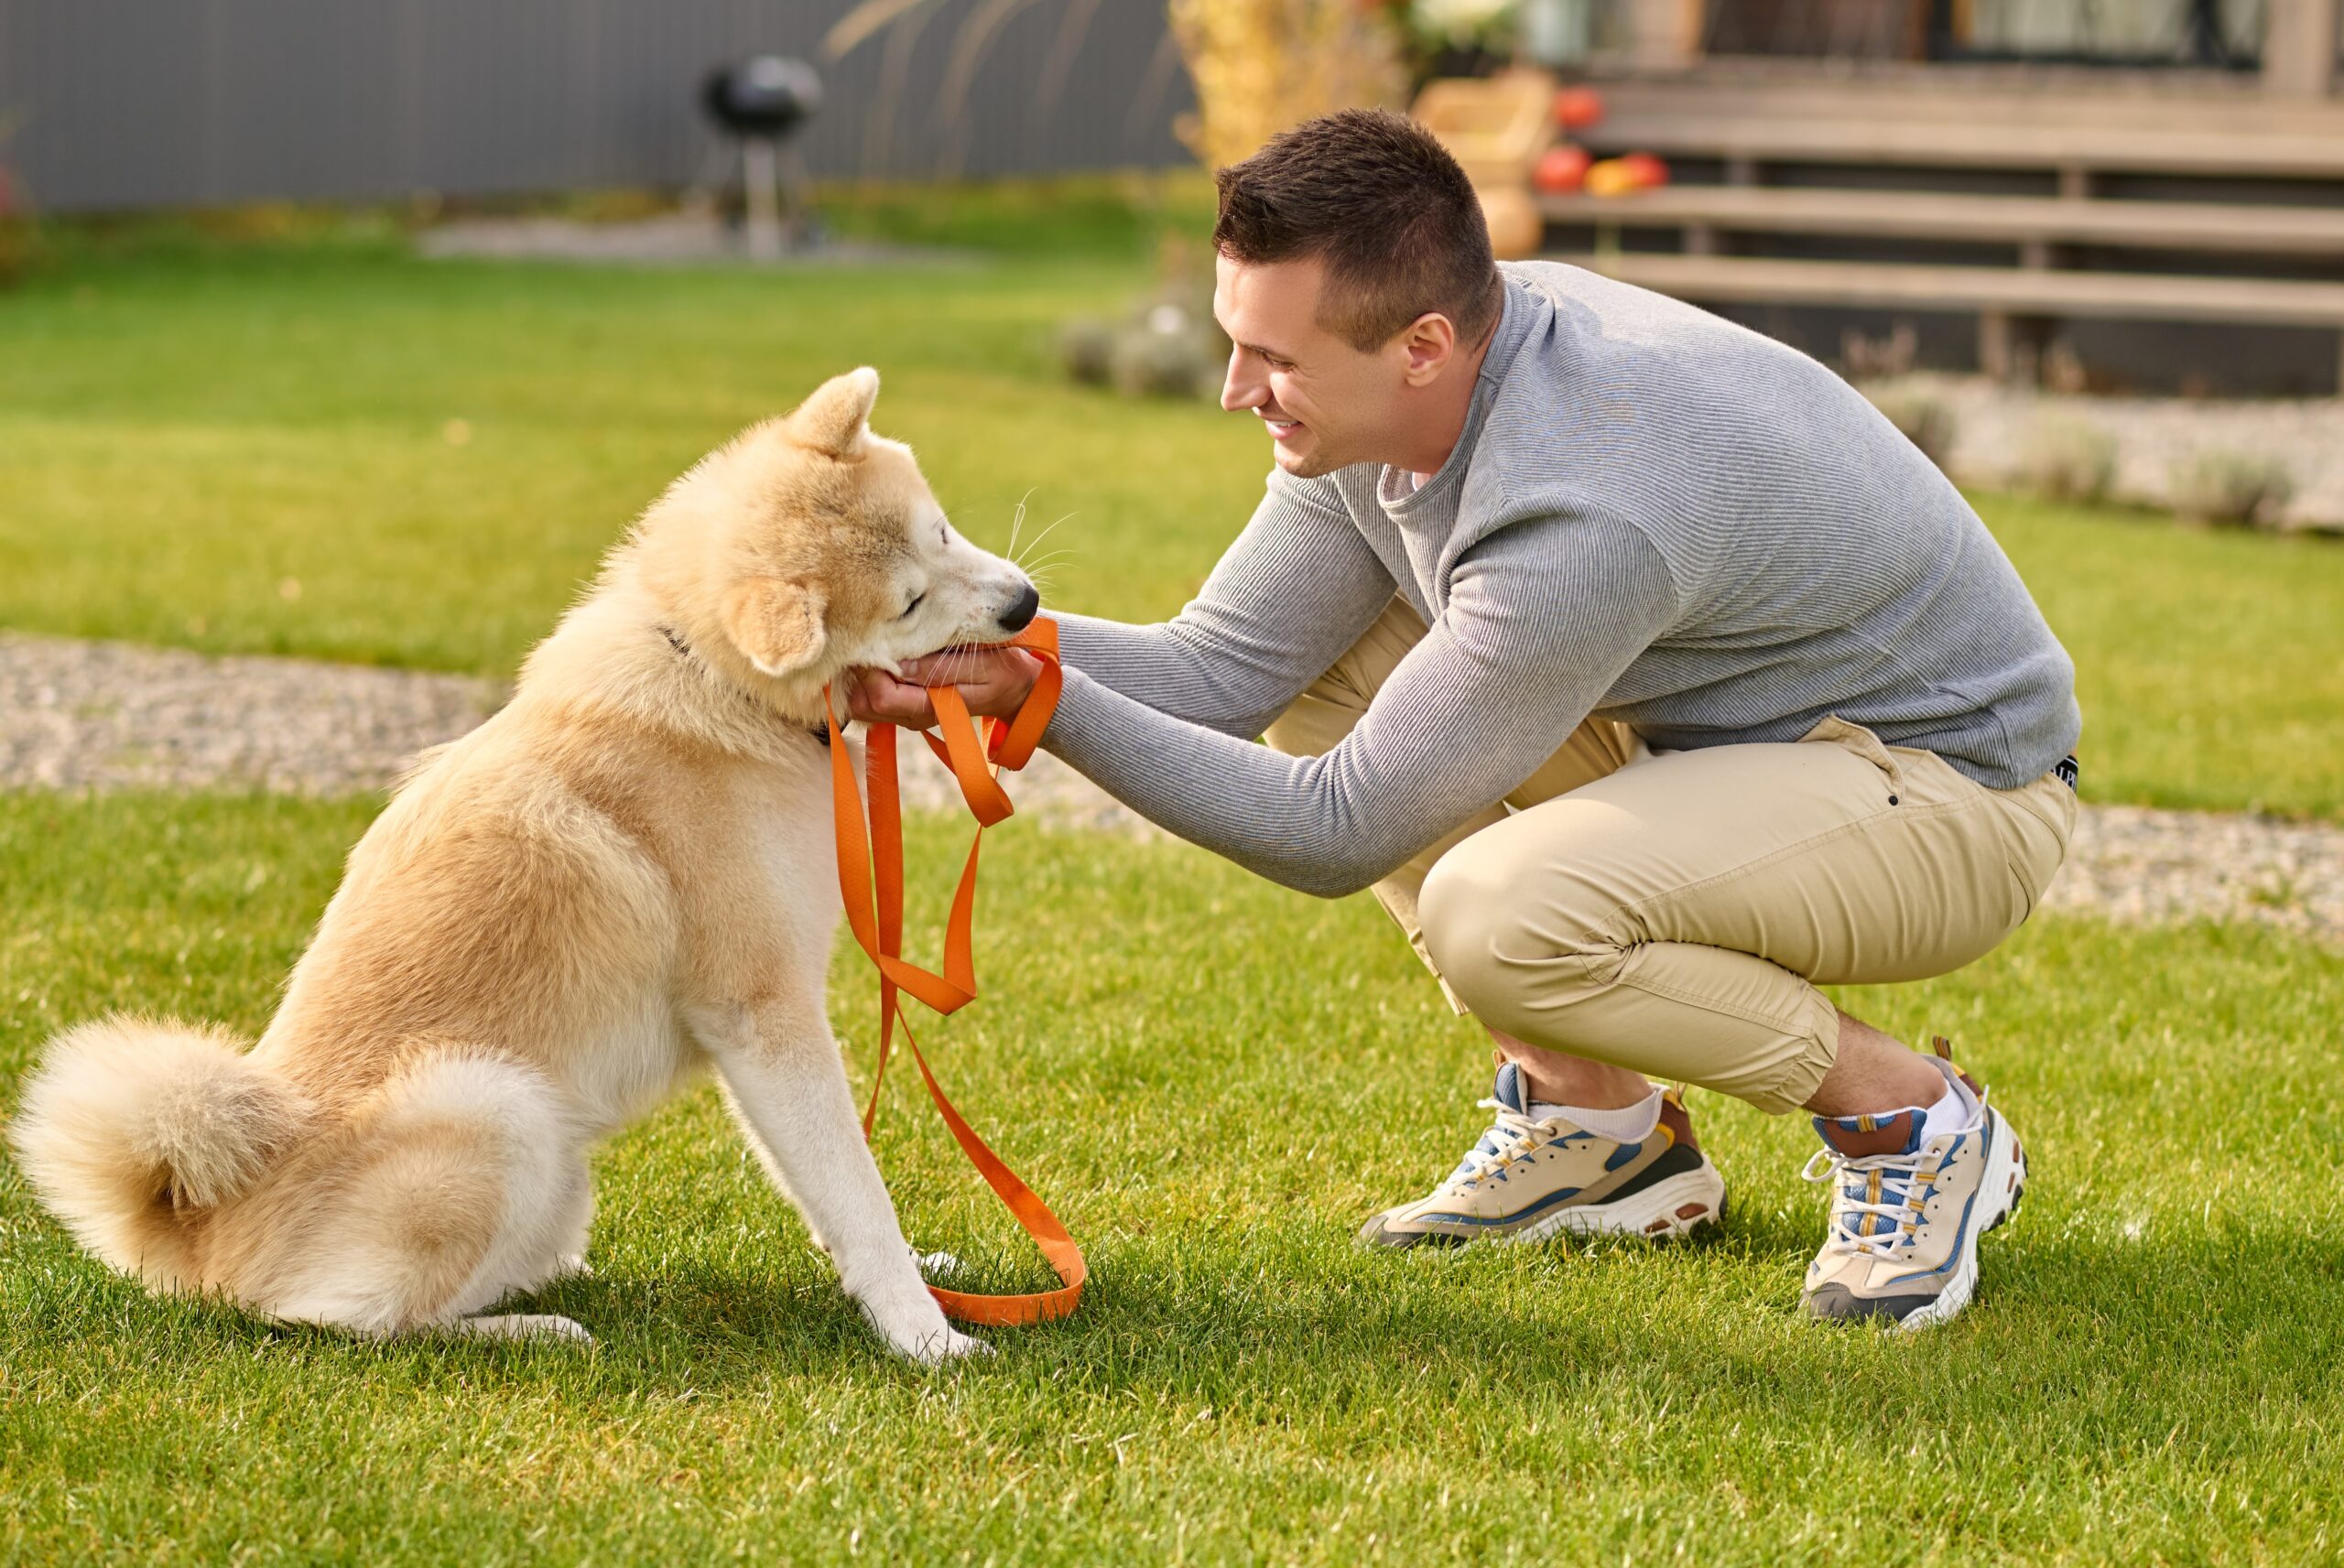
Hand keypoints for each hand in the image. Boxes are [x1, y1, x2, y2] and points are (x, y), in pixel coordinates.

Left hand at [843, 646, 1043, 728]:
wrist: (1020, 689)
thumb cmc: (1003, 670)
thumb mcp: (980, 665)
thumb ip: (939, 668)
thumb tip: (899, 665)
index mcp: (931, 708)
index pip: (880, 697)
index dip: (870, 670)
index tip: (875, 640)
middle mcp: (914, 716)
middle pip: (863, 704)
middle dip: (860, 675)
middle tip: (869, 642)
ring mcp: (909, 713)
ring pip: (864, 704)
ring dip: (864, 677)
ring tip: (876, 647)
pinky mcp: (908, 704)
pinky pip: (874, 699)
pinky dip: (871, 679)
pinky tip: (883, 656)